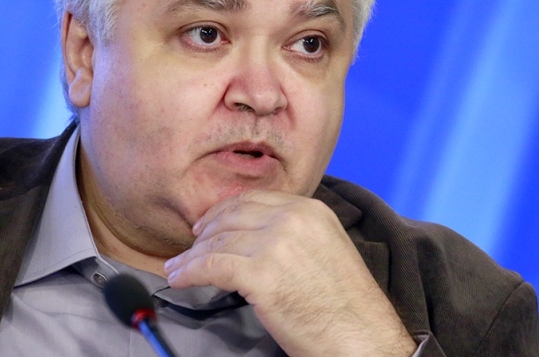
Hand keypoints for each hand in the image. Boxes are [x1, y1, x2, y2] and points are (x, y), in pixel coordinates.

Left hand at [164, 190, 415, 356]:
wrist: (361, 339)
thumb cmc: (346, 306)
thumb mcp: (326, 250)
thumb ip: (294, 234)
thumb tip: (253, 236)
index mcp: (311, 210)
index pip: (254, 200)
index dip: (224, 211)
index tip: (207, 224)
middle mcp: (293, 219)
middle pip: (232, 216)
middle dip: (205, 231)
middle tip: (190, 246)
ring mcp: (276, 244)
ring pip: (218, 241)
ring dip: (192, 255)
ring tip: (177, 267)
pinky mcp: (261, 274)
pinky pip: (212, 266)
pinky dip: (190, 271)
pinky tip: (180, 278)